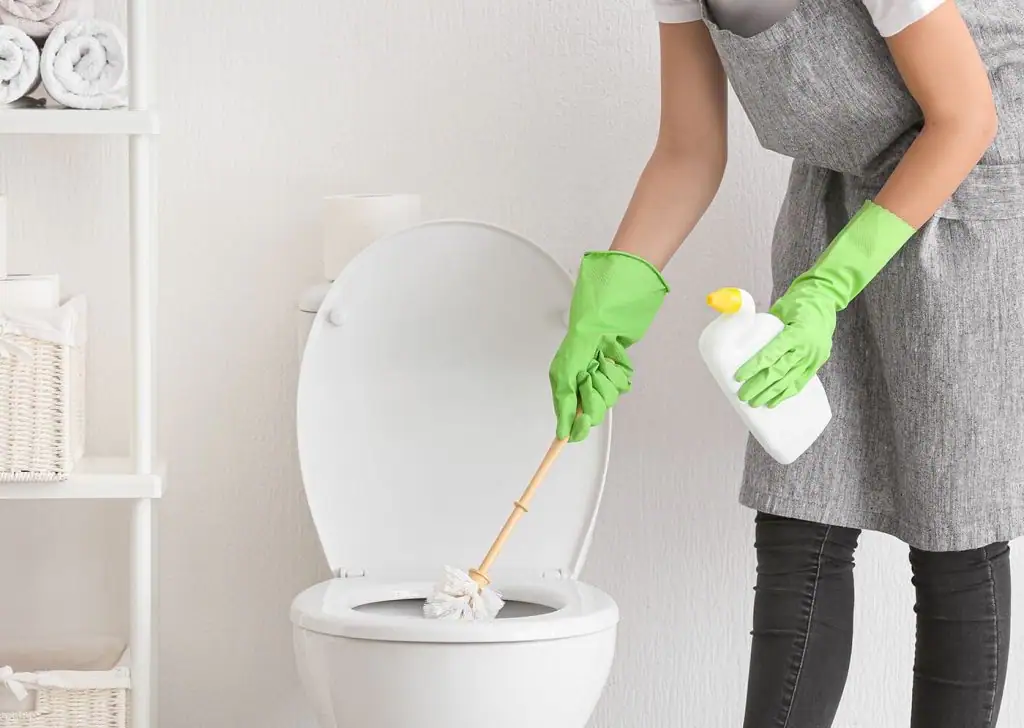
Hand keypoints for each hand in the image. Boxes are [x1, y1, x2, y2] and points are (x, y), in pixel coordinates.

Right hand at [549, 251, 667, 441]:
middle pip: (592, 410)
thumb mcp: (565, 370)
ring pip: (610, 397)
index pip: (569, 417)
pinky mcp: (618, 369)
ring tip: (601, 359)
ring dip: (607, 378)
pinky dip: (619, 370)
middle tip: (590, 376)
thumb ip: (565, 403)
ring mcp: (601, 376)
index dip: (574, 427)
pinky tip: (612, 355)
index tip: (576, 432)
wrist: (609, 311)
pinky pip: (623, 383)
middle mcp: (582, 382)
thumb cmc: (583, 333)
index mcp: (564, 383)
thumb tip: (563, 432)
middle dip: (593, 394)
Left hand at [735, 200, 915, 407]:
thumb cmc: (798, 303)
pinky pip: (800, 382)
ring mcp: (814, 358)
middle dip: (759, 386)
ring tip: (754, 403)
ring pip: (789, 381)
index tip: (738, 377)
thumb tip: (731, 321)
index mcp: (796, 333)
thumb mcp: (780, 306)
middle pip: (778, 372)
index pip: (771, 354)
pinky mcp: (816, 364)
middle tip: (742, 396)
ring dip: (770, 394)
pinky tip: (773, 402)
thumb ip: (758, 318)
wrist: (825, 300)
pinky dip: (786, 394)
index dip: (754, 367)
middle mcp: (807, 348)